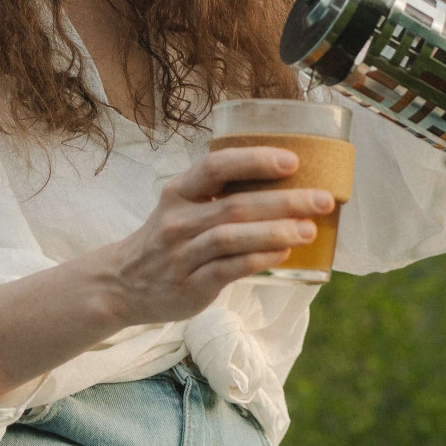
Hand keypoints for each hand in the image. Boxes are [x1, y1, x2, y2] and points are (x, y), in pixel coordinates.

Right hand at [103, 146, 335, 325]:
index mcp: (179, 191)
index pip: (216, 167)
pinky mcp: (190, 286)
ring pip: (232, 238)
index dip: (255, 160)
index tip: (292, 160)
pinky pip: (229, 270)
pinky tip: (284, 254)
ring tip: (309, 230)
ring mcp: (183, 254)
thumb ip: (218, 195)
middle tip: (322, 199)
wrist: (123, 284)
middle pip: (235, 204)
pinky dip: (259, 260)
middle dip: (285, 200)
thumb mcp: (181, 206)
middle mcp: (179, 220)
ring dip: (275, 232)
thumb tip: (282, 184)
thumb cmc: (167, 239)